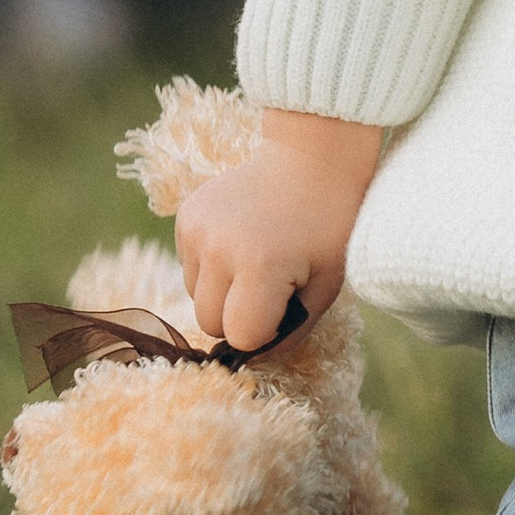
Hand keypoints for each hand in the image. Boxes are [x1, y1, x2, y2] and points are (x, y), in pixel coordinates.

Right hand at [177, 109, 387, 354]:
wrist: (312, 155)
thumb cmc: (329, 223)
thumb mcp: (327, 284)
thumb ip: (292, 330)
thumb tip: (255, 359)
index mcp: (259, 266)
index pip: (240, 336)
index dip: (264, 332)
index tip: (285, 309)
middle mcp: (218, 248)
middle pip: (209, 322)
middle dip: (238, 317)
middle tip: (273, 288)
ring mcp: (197, 229)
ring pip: (195, 296)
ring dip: (222, 293)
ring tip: (258, 261)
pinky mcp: (185, 216)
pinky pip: (189, 266)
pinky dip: (212, 267)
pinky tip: (241, 242)